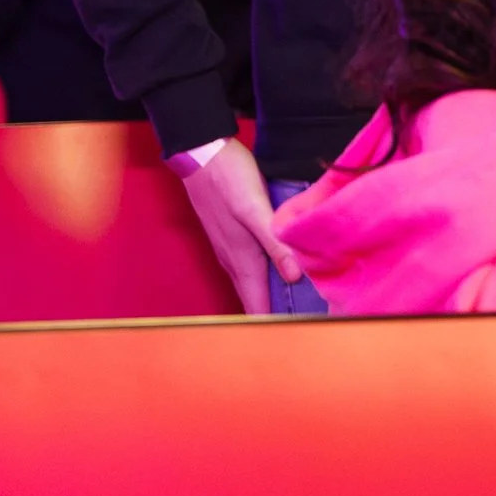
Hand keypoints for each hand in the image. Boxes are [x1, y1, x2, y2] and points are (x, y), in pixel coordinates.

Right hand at [180, 141, 299, 314]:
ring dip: (263, 298)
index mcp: (241, 258)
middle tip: (292, 331)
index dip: (269, 323)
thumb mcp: (254, 209)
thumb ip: (274, 242)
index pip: (255, 303)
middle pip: (252, 297)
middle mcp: (233, 258)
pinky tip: (273, 272)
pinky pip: (247, 266)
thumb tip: (293, 276)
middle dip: (268, 316)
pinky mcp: (230, 234)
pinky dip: (260, 277)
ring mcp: (229, 247)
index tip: (287, 341)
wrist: (202, 154)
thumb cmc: (228, 179)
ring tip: (285, 311)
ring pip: (249, 282)